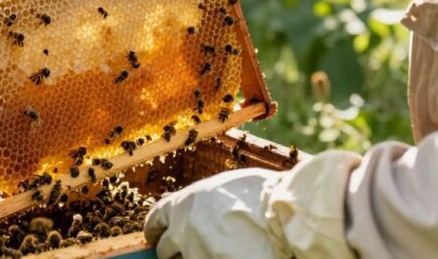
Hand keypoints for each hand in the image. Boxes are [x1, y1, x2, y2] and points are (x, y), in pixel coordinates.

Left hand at [143, 168, 284, 258]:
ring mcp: (195, 254)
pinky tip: (229, 255)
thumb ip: (208, 201)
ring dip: (193, 258)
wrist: (282, 216)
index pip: (156, 219)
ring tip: (212, 251)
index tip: (156, 235)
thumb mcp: (226, 186)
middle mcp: (183, 230)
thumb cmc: (261, 194)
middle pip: (165, 249)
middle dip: (173, 251)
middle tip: (185, 251)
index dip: (156, 228)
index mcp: (184, 203)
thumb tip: (208, 207)